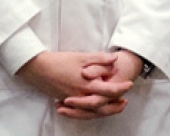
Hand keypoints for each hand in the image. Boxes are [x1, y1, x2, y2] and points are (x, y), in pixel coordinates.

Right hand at [15, 51, 131, 118]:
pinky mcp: (67, 101)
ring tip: (113, 107)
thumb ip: (100, 59)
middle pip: (103, 106)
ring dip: (105, 111)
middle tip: (125, 102)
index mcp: (87, 84)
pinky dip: (90, 112)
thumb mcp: (81, 56)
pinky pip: (82, 112)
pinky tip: (94, 109)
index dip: (121, 88)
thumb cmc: (60, 61)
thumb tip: (115, 60)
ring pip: (93, 112)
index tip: (129, 84)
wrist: (39, 68)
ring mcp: (74, 101)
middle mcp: (82, 96)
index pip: (109, 90)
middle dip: (115, 106)